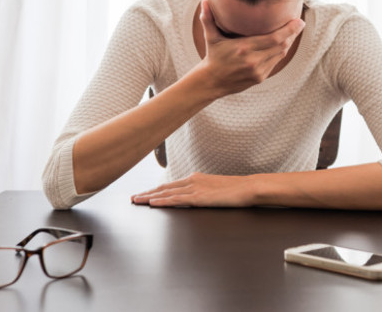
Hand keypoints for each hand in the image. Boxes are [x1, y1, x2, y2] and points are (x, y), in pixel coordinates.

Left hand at [130, 172, 255, 206]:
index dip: (155, 189)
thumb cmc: (235, 190)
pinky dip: (162, 200)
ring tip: (136, 200)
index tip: (143, 193)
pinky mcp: (199, 197)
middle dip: (147, 192)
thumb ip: (203, 192)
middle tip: (133, 197)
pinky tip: (153, 202)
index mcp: (195, 179)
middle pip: (164, 187)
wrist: (248, 187)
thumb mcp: (215, 189)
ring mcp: (195, 188)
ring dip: (149, 196)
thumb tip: (195, 198)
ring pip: (166, 192)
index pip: (170, 185)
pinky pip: (176, 199)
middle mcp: (192, 181)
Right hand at [196, 0, 304, 96]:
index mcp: (244, 48)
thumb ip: (208, 19)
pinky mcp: (260, 78)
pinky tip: (282, 45)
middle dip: (293, 34)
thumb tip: (204, 1)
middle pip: (282, 45)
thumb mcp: (210, 37)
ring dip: (288, 43)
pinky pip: (275, 63)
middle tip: (299, 23)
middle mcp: (253, 60)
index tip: (299, 20)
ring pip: (280, 55)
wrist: (212, 81)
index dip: (289, 29)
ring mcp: (258, 71)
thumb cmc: (213, 56)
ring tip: (293, 32)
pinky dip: (279, 53)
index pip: (274, 38)